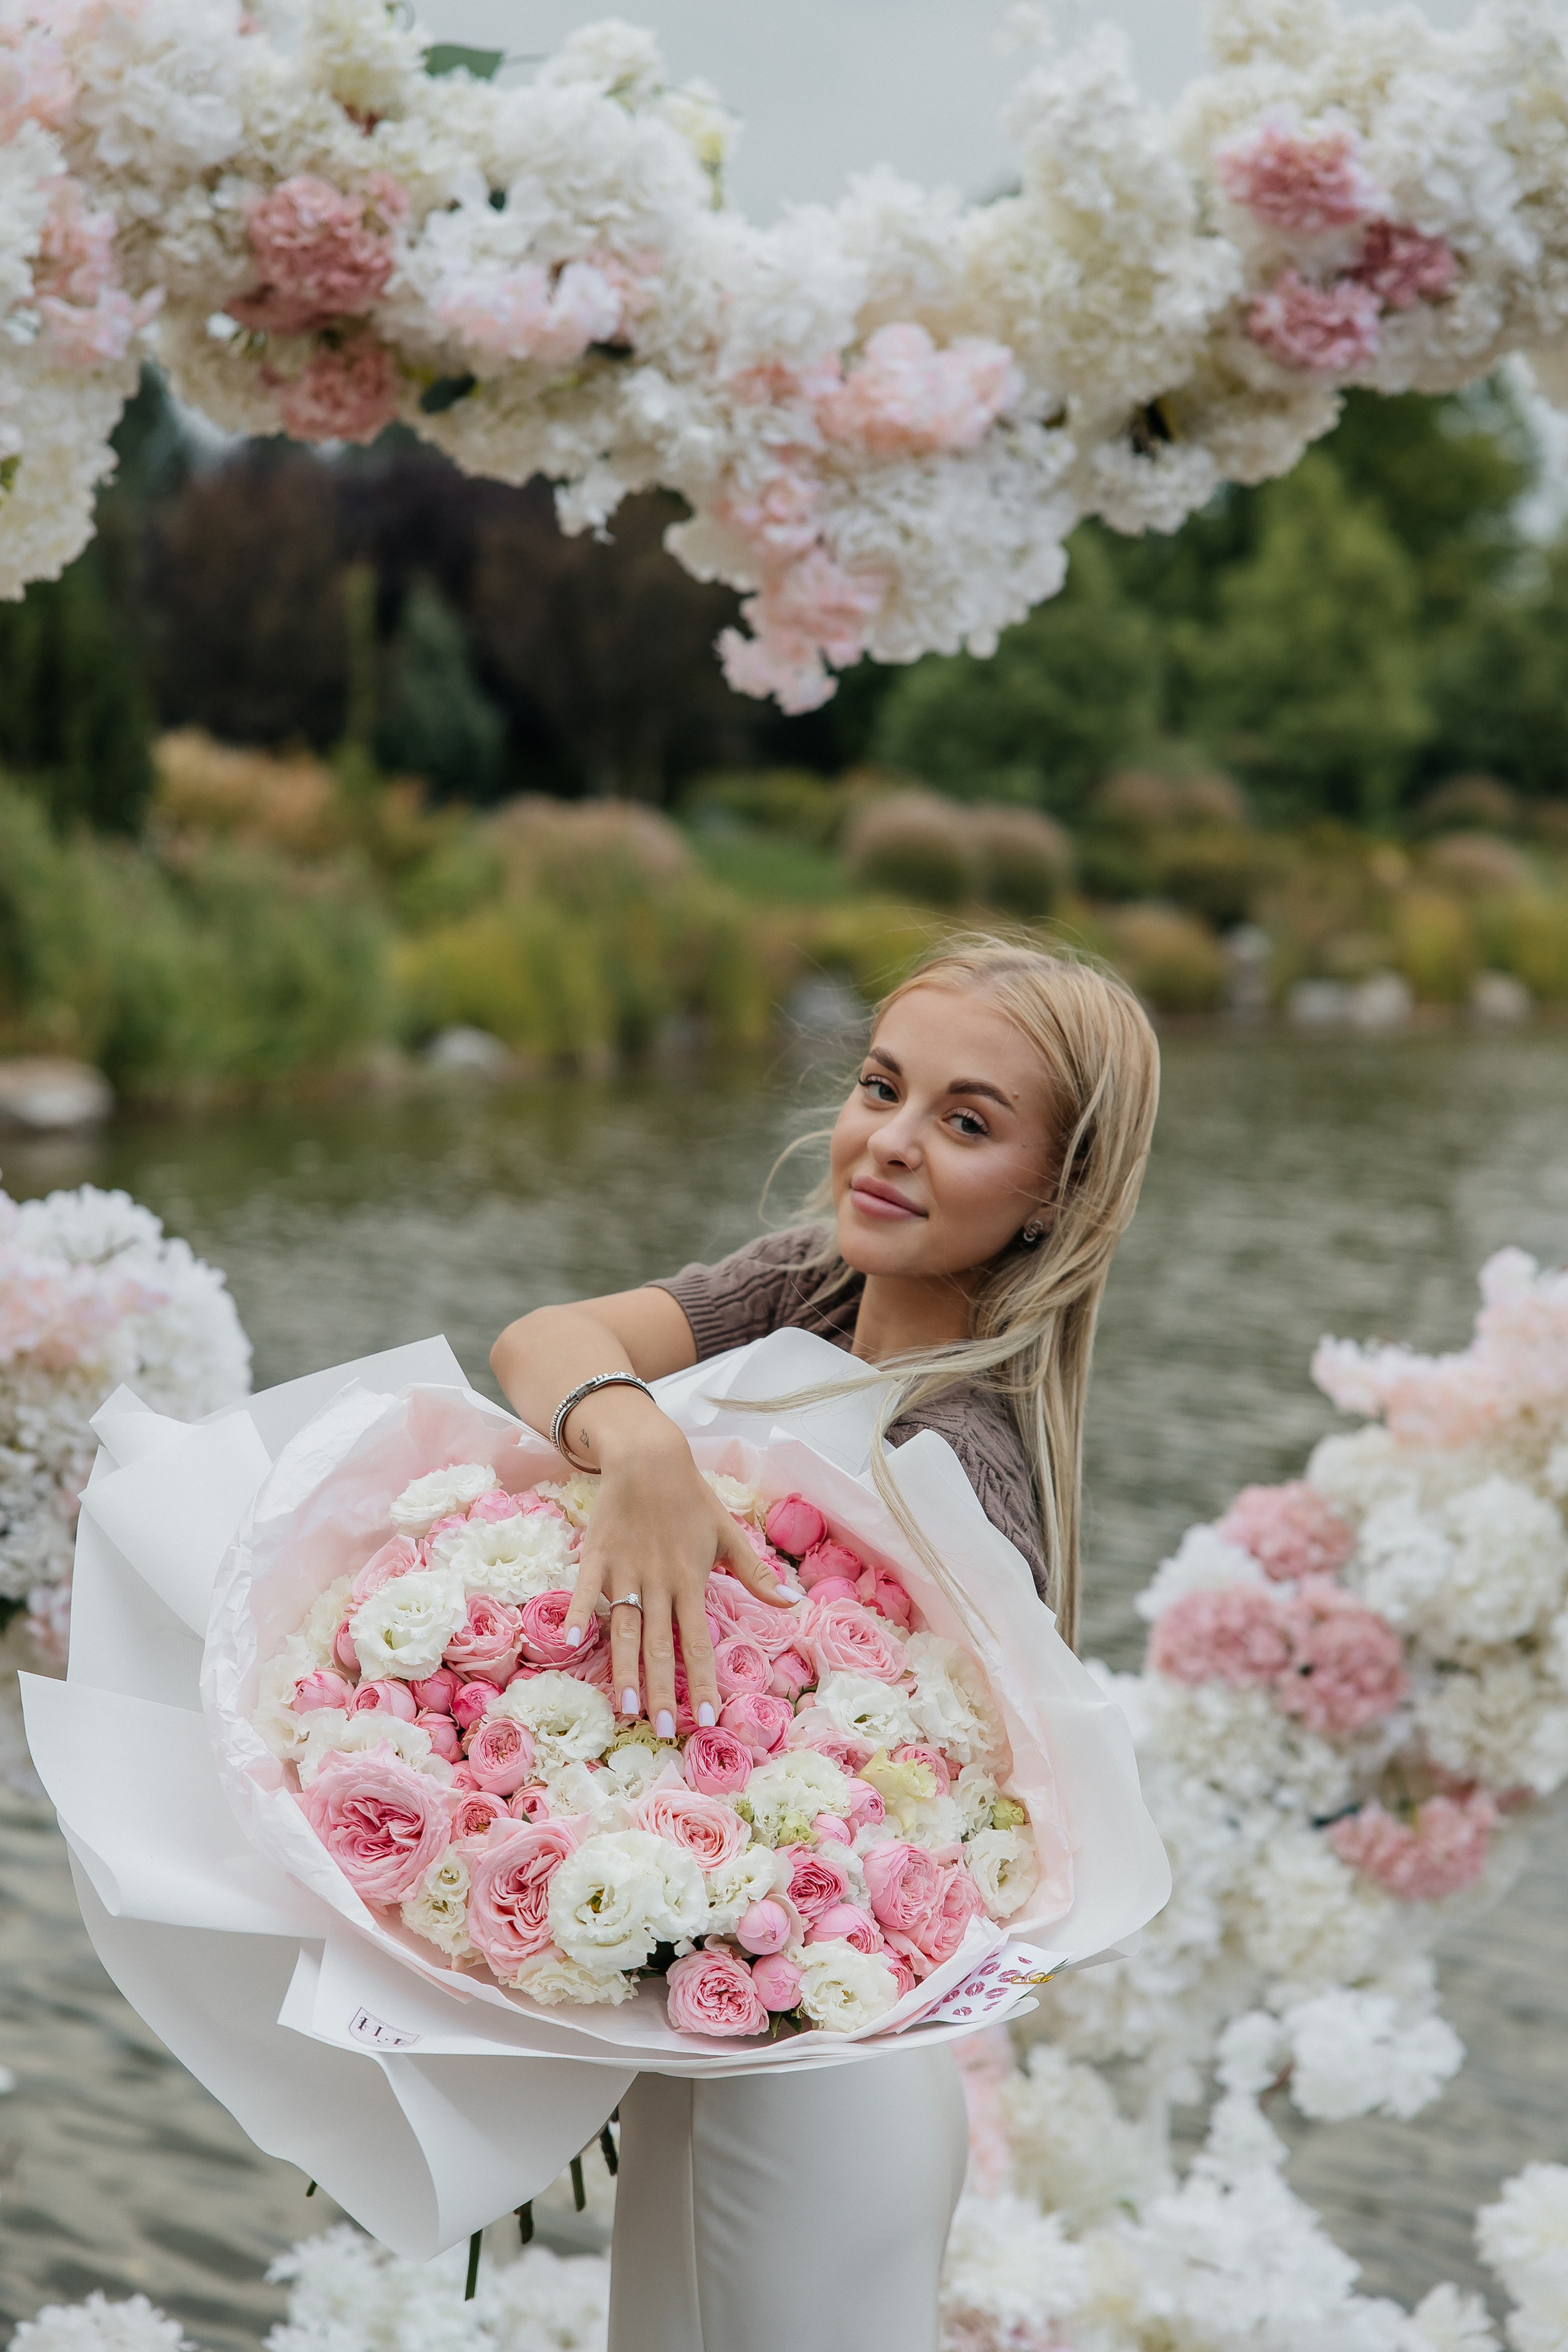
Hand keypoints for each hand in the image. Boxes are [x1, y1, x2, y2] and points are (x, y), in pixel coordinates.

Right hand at [561, 1414, 797, 1735]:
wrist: (650, 1456)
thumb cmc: (692, 1497)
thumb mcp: (728, 1534)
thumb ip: (756, 1574)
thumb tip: (794, 1604)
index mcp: (691, 1580)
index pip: (698, 1643)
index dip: (703, 1681)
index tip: (708, 1718)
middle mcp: (659, 1582)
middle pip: (658, 1645)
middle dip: (662, 1690)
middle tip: (662, 1730)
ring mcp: (625, 1570)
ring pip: (623, 1627)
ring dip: (623, 1668)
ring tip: (625, 1706)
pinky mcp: (597, 1555)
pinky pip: (585, 1589)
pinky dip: (575, 1613)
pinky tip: (569, 1642)